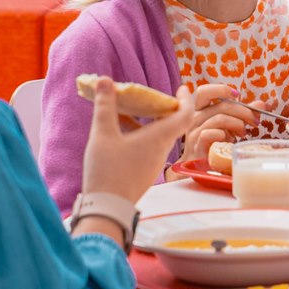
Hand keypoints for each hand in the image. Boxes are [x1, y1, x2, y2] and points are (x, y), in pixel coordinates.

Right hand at [80, 78, 198, 202]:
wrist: (107, 209)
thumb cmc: (108, 171)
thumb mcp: (103, 134)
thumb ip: (105, 105)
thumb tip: (105, 80)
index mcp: (158, 138)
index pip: (184, 115)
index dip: (186, 99)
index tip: (183, 88)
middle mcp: (161, 151)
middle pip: (172, 125)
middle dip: (164, 109)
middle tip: (153, 97)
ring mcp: (154, 164)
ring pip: (159, 137)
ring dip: (150, 122)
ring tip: (133, 110)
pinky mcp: (144, 173)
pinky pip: (149, 148)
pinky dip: (141, 135)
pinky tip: (120, 132)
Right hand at [181, 83, 255, 161]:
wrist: (201, 165)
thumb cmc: (216, 143)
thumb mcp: (231, 125)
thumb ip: (244, 113)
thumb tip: (261, 104)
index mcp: (201, 110)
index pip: (204, 91)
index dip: (221, 89)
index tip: (238, 95)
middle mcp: (195, 118)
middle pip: (220, 105)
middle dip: (243, 111)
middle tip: (254, 120)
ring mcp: (194, 131)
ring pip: (219, 119)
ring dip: (237, 124)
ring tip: (244, 133)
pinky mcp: (197, 145)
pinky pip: (210, 133)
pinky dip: (224, 135)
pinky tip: (230, 141)